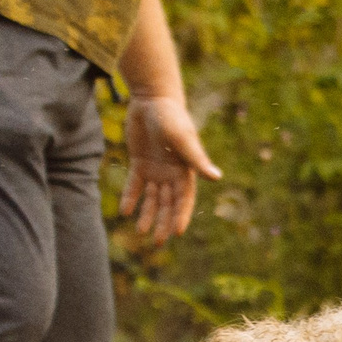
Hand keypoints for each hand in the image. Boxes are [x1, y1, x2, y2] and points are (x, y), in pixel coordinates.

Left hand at [119, 93, 220, 244]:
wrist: (151, 98)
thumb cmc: (171, 116)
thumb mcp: (182, 139)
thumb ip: (196, 159)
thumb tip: (216, 177)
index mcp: (185, 170)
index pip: (184, 199)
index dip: (181, 216)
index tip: (176, 232)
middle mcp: (171, 173)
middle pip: (168, 203)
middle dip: (163, 222)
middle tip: (158, 243)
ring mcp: (155, 169)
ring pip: (152, 198)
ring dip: (147, 215)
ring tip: (140, 232)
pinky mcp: (139, 163)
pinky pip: (134, 185)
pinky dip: (131, 198)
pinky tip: (125, 211)